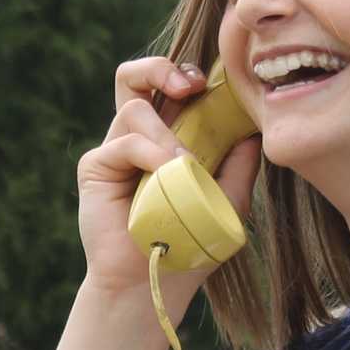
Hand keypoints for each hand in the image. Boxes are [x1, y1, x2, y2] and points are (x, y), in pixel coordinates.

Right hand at [78, 58, 262, 302]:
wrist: (153, 280)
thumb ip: (240, 164)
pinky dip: (149, 153)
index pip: (169, 89)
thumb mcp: (228, 200)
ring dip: (165, 132)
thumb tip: (253, 126)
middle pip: (136, 77)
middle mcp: (139, 138)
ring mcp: (115, 151)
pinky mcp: (96, 167)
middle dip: (160, 68)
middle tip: (188, 86)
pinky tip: (165, 177)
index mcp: (167, 138)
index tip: (209, 86)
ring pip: (135, 107)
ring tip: (183, 167)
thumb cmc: (190, 245)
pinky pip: (124, 141)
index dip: (184, 74)